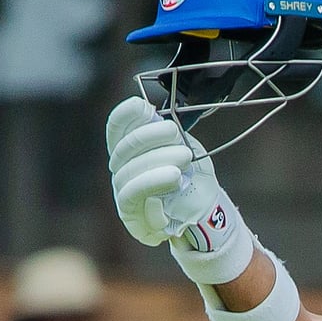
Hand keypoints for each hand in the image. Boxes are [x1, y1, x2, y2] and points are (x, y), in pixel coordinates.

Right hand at [106, 97, 229, 248]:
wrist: (203, 211)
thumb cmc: (191, 177)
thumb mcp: (184, 148)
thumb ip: (168, 133)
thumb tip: (150, 112)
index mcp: (133, 150)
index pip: (118, 129)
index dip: (124, 116)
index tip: (140, 105)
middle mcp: (122, 169)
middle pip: (124, 148)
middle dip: (150, 137)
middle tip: (175, 132)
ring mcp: (124, 192)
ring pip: (129, 172)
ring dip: (157, 161)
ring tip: (184, 158)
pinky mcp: (131, 215)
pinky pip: (134, 197)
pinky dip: (153, 183)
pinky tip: (174, 178)